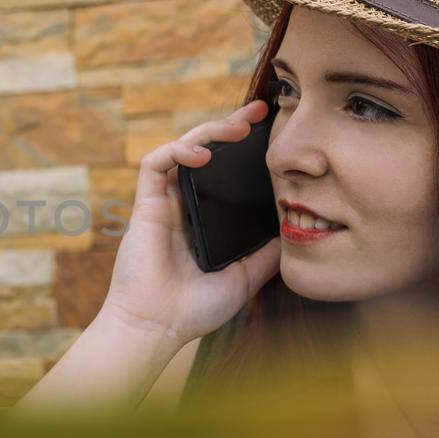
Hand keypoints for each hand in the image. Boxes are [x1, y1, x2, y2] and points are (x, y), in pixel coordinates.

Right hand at [99, 98, 280, 343]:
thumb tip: (293, 231)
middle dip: (230, 125)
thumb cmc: (194, 309)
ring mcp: (163, 202)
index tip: (270, 130)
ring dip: (209, 131)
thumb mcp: (245, 277)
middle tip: (259, 109)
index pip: (224, 171)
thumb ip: (265, 253)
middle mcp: (184, 204)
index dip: (243, 147)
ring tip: (238, 127)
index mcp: (205, 218)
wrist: (158, 327)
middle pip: (205, 150)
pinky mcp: (145, 204)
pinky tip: (202, 154)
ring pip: (182, 149)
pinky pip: (155, 164)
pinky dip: (178, 151)